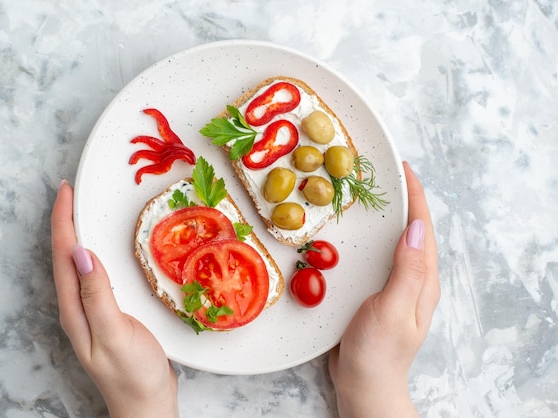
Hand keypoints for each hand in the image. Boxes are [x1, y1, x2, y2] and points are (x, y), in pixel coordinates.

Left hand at [51, 181, 178, 417]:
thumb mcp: (115, 334)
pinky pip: (95, 274)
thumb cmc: (134, 374)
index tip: (65, 191)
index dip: (62, 221)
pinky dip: (96, 252)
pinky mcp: (107, 312)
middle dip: (64, 221)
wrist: (147, 403)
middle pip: (65, 256)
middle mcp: (78, 307)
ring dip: (77, 234)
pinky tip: (104, 248)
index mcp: (76, 309)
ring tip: (82, 210)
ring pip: (78, 264)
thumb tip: (81, 254)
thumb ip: (97, 296)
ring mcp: (92, 310)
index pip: (63, 256)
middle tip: (71, 193)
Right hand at [328, 162, 439, 416]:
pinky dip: (363, 237)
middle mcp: (411, 277)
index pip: (423, 228)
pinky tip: (346, 232)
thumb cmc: (378, 351)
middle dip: (399, 198)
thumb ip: (407, 270)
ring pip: (389, 241)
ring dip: (380, 215)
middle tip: (378, 174)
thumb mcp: (393, 309)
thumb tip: (417, 227)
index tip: (403, 168)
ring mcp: (392, 284)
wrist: (363, 383)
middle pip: (409, 229)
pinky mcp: (373, 291)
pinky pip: (372, 256)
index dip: (416, 196)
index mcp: (422, 279)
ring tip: (361, 193)